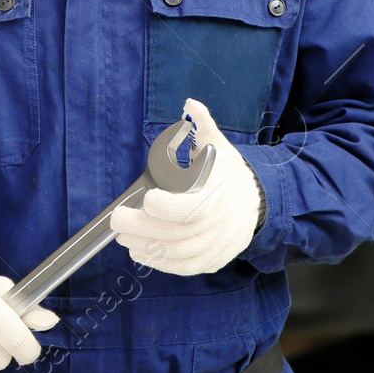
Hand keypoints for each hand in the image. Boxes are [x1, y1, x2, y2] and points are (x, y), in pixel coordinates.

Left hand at [111, 98, 266, 275]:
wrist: (256, 202)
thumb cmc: (226, 172)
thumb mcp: (217, 145)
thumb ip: (202, 125)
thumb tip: (191, 105)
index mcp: (221, 193)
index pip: (195, 208)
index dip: (168, 207)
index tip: (146, 197)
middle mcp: (223, 223)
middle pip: (180, 234)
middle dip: (143, 228)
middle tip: (117, 220)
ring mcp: (220, 244)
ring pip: (180, 254)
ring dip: (147, 247)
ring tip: (123, 236)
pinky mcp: (214, 259)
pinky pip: (186, 267)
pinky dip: (161, 263)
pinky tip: (140, 251)